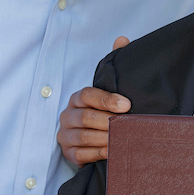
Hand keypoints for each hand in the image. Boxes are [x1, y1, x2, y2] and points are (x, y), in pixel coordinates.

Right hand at [56, 37, 132, 166]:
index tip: (127, 105)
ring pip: (84, 136)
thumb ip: (114, 63)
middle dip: (109, 122)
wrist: (95, 137)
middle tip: (128, 126)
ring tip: (123, 139)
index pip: (88, 95)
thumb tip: (122, 39)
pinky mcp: (68, 153)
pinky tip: (112, 151)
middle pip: (86, 117)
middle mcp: (67, 115)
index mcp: (78, 98)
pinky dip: (98, 153)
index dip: (108, 99)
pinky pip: (81, 155)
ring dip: (106, 139)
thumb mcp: (109, 88)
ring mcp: (65, 135)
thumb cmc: (104, 111)